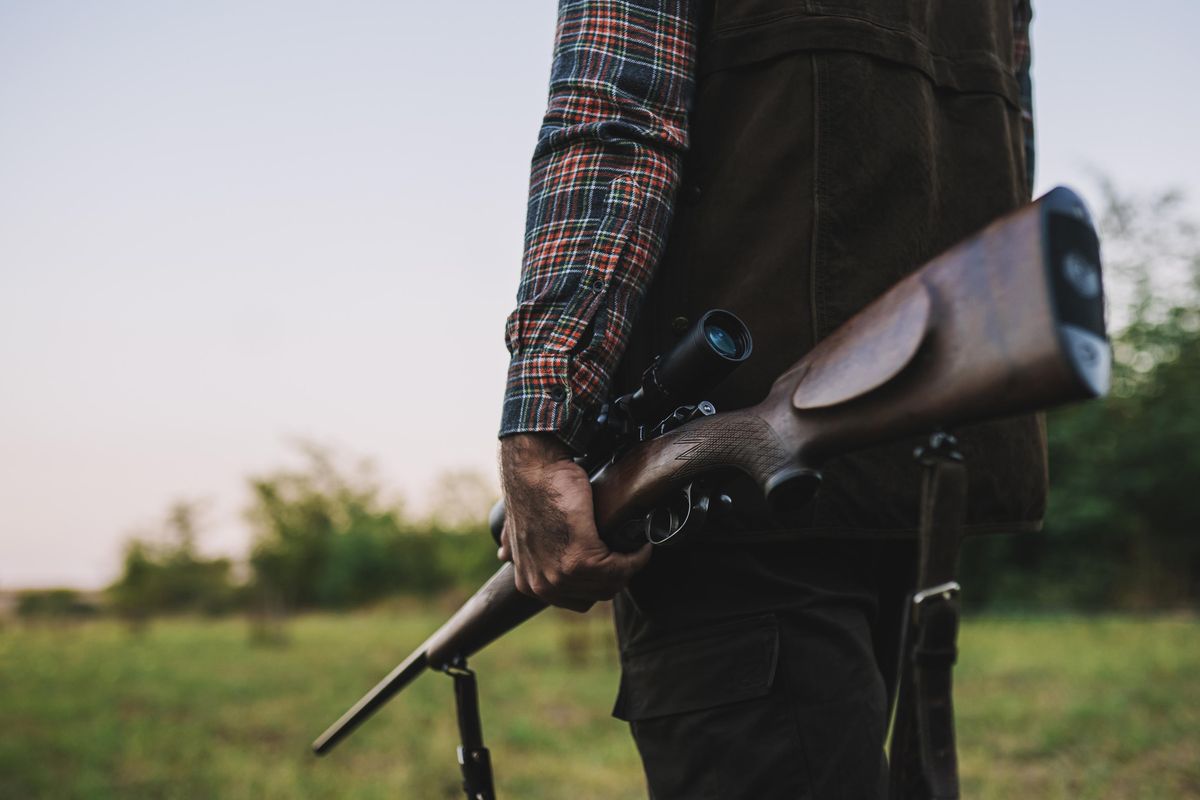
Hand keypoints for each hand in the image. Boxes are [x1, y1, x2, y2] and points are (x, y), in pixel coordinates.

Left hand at [498, 433, 650, 611]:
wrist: (535, 468)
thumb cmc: (534, 491)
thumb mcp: (518, 528)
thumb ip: (515, 547)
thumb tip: (504, 553)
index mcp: (529, 583)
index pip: (578, 600)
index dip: (599, 583)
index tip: (613, 563)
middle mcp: (542, 586)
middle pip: (597, 595)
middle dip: (617, 576)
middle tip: (629, 554)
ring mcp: (561, 575)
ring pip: (612, 583)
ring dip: (630, 566)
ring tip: (636, 549)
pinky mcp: (581, 558)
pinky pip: (620, 568)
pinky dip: (637, 557)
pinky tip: (640, 545)